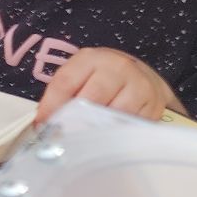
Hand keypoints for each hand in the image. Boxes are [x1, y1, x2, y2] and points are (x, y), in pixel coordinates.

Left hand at [36, 47, 180, 125]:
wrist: (140, 74)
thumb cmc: (101, 77)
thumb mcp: (80, 74)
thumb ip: (63, 92)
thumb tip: (43, 122)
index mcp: (91, 58)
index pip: (66, 82)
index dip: (51, 105)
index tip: (43, 124)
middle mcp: (117, 67)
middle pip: (91, 99)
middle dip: (74, 120)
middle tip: (64, 136)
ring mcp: (139, 85)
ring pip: (113, 115)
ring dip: (97, 129)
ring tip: (86, 138)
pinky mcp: (154, 105)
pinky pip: (131, 125)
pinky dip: (117, 134)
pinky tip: (109, 136)